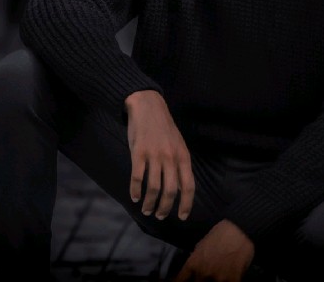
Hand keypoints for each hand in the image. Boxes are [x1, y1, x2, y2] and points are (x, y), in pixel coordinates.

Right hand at [124, 89, 195, 220]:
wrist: (148, 106)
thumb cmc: (164, 128)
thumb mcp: (178, 144)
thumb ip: (180, 165)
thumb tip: (180, 189)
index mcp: (183, 155)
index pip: (188, 185)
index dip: (186, 204)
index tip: (182, 216)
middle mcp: (170, 157)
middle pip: (170, 191)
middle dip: (165, 208)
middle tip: (160, 216)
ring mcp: (154, 155)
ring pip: (153, 188)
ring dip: (150, 203)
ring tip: (146, 209)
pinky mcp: (138, 152)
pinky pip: (137, 178)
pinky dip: (135, 190)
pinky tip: (134, 196)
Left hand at [172, 219, 254, 281]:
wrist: (240, 230)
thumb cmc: (221, 233)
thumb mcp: (202, 244)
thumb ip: (196, 258)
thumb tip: (193, 268)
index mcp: (194, 263)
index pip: (180, 280)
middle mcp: (203, 273)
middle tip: (202, 278)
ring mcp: (218, 279)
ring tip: (216, 278)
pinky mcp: (233, 280)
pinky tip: (228, 279)